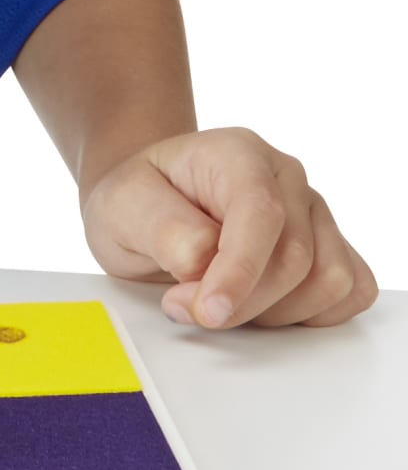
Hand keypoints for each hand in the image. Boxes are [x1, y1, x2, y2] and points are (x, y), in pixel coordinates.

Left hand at [80, 127, 376, 327]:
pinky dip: (309, 315)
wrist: (148, 205)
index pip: (261, 214)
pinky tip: (261, 306)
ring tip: (220, 300)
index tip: (210, 310)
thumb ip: (163, 231)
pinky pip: (349, 292)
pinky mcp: (328, 247)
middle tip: (182, 306)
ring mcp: (313, 213)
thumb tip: (203, 262)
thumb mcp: (121, 206)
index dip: (240, 270)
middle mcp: (286, 179)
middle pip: (294, 259)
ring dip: (273, 312)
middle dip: (239, 301)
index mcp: (237, 155)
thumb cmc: (138, 200)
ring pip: (329, 282)